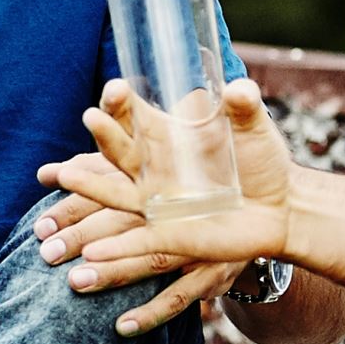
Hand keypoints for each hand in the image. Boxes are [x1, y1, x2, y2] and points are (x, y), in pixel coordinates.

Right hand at [37, 78, 290, 334]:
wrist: (282, 206)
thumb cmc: (263, 162)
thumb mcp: (254, 129)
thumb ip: (244, 106)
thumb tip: (238, 89)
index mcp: (169, 138)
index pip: (135, 118)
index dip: (121, 105)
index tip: (116, 89)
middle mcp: (155, 170)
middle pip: (118, 154)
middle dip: (101, 141)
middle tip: (84, 128)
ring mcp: (158, 204)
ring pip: (116, 198)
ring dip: (90, 191)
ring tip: (62, 180)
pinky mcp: (170, 235)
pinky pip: (138, 243)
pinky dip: (118, 250)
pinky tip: (93, 254)